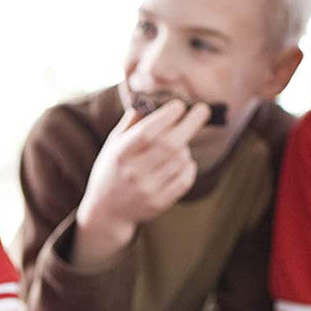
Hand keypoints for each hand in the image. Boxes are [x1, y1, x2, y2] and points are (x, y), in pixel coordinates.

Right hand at [72, 100, 210, 265]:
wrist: (106, 210)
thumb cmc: (112, 168)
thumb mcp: (113, 143)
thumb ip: (132, 122)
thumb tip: (155, 100)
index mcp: (120, 154)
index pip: (147, 132)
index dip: (166, 116)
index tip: (179, 105)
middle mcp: (132, 173)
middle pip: (169, 145)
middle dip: (191, 124)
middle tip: (203, 110)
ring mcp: (147, 190)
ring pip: (180, 160)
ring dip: (186, 146)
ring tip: (179, 144)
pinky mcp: (159, 203)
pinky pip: (185, 179)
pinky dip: (189, 166)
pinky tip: (183, 161)